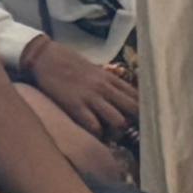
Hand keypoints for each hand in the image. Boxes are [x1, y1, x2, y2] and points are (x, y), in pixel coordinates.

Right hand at [20, 39, 139, 145]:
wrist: (45, 58)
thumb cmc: (69, 64)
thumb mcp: (94, 70)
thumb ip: (109, 83)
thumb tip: (123, 97)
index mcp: (110, 78)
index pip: (138, 96)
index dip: (145, 110)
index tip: (147, 121)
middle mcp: (104, 87)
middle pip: (134, 109)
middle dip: (136, 123)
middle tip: (134, 133)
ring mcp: (91, 97)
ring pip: (118, 121)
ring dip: (117, 131)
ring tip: (112, 135)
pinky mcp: (76, 106)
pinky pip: (94, 127)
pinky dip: (97, 134)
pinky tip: (95, 133)